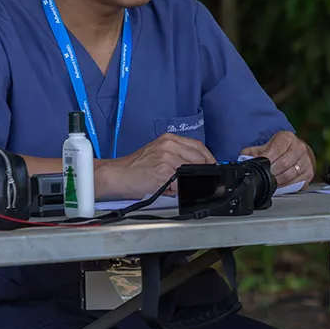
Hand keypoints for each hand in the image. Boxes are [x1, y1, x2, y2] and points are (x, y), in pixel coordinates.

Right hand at [96, 134, 214, 198]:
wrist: (116, 174)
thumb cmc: (136, 167)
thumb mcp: (159, 153)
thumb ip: (179, 156)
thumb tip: (200, 168)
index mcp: (169, 139)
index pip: (199, 146)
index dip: (209, 158)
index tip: (213, 167)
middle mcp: (169, 145)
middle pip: (200, 158)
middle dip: (203, 171)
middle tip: (202, 180)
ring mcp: (167, 158)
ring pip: (192, 171)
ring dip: (188, 181)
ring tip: (178, 184)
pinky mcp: (164, 171)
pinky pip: (182, 183)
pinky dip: (179, 189)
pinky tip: (170, 188)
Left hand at [242, 131, 313, 187]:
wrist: (299, 151)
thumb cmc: (282, 148)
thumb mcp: (268, 145)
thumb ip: (255, 151)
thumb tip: (243, 158)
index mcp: (288, 138)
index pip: (277, 149)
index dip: (266, 159)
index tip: (259, 165)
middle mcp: (299, 148)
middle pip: (283, 163)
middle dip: (271, 172)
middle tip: (264, 175)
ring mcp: (306, 161)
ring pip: (290, 175)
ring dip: (277, 181)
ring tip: (270, 181)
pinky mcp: (309, 172)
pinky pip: (296, 182)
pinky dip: (286, 186)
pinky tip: (279, 185)